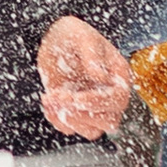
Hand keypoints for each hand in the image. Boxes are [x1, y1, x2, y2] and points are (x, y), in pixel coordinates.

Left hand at [37, 14, 135, 137]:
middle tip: (60, 97)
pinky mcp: (76, 112)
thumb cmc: (73, 35)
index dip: (97, 102)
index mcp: (118, 76)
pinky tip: (48, 101)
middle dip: (82, 114)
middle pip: (109, 121)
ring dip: (69, 120)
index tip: (76, 97)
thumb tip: (101, 77)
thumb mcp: (82, 37)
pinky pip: (71, 129)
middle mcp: (109, 95)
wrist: (54, 40)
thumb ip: (92, 54)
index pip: (117, 99)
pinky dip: (57, 120)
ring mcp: (93, 107)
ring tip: (51, 98)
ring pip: (92, 131)